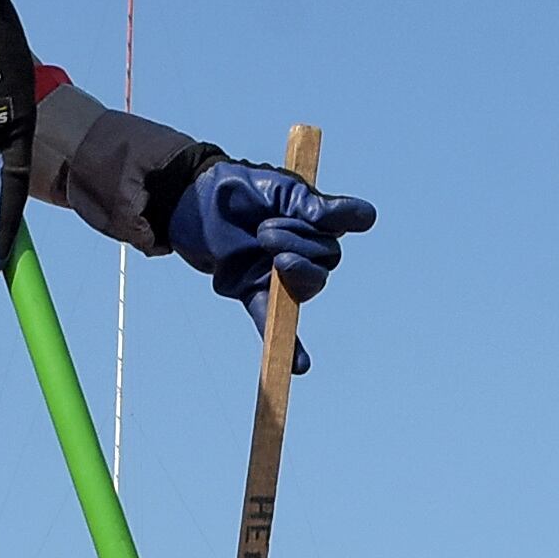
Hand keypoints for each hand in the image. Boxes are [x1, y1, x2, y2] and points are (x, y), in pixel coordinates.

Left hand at [161, 157, 377, 367]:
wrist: (189, 200)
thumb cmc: (237, 189)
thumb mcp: (280, 190)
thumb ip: (317, 208)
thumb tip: (369, 217)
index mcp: (311, 224)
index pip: (335, 234)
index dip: (325, 224)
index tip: (309, 211)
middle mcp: (301, 253)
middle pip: (325, 261)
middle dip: (298, 242)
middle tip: (264, 229)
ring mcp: (277, 276)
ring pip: (307, 286)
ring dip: (293, 271)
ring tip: (269, 252)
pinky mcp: (252, 293)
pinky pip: (273, 325)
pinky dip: (288, 347)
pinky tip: (301, 368)